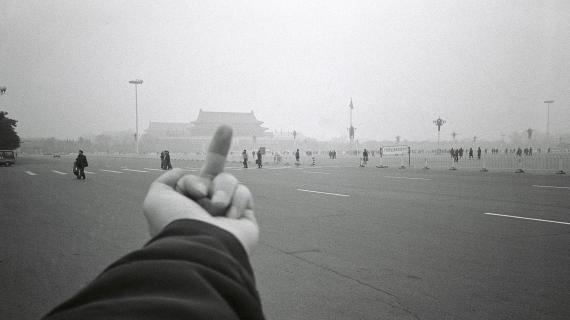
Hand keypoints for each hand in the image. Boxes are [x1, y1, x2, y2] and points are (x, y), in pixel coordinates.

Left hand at [143, 126, 258, 252]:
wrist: (201, 245)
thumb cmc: (176, 223)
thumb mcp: (157, 198)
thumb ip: (166, 181)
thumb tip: (184, 172)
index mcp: (185, 204)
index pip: (191, 178)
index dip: (190, 177)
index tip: (193, 186)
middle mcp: (206, 206)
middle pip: (216, 171)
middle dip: (220, 146)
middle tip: (225, 127)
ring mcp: (227, 211)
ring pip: (229, 181)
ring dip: (221, 190)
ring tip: (215, 208)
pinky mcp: (246, 217)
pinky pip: (244, 193)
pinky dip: (236, 201)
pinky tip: (229, 217)